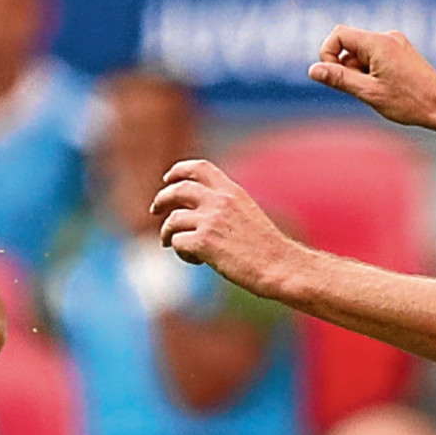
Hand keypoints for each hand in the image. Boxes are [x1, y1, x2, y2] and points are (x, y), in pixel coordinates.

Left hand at [153, 160, 298, 294]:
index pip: (200, 168)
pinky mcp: (203, 242)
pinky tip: (196, 260)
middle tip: (155, 210)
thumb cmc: (267, 249)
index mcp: (232, 192)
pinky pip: (177, 243)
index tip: (168, 179)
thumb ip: (225, 208)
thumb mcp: (248, 216)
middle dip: (161, 199)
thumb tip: (194, 213)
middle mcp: (220, 201)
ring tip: (171, 244)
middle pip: (177, 189)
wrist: (280, 267)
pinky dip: (182, 252)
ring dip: (168, 233)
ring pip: (172, 220)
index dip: (179, 170)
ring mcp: (210, 220)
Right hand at [310, 26, 435, 130]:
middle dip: (346, 67)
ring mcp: (396, 44)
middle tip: (361, 89)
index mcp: (378, 43)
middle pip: (349, 44)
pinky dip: (371, 72)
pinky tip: (385, 89)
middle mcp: (387, 37)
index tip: (335, 76)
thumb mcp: (368, 92)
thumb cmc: (409, 102)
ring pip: (361, 53)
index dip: (328, 54)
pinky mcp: (401, 52)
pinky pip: (375, 57)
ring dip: (359, 72)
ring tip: (377, 91)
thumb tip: (313, 70)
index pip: (338, 35)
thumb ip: (339, 79)